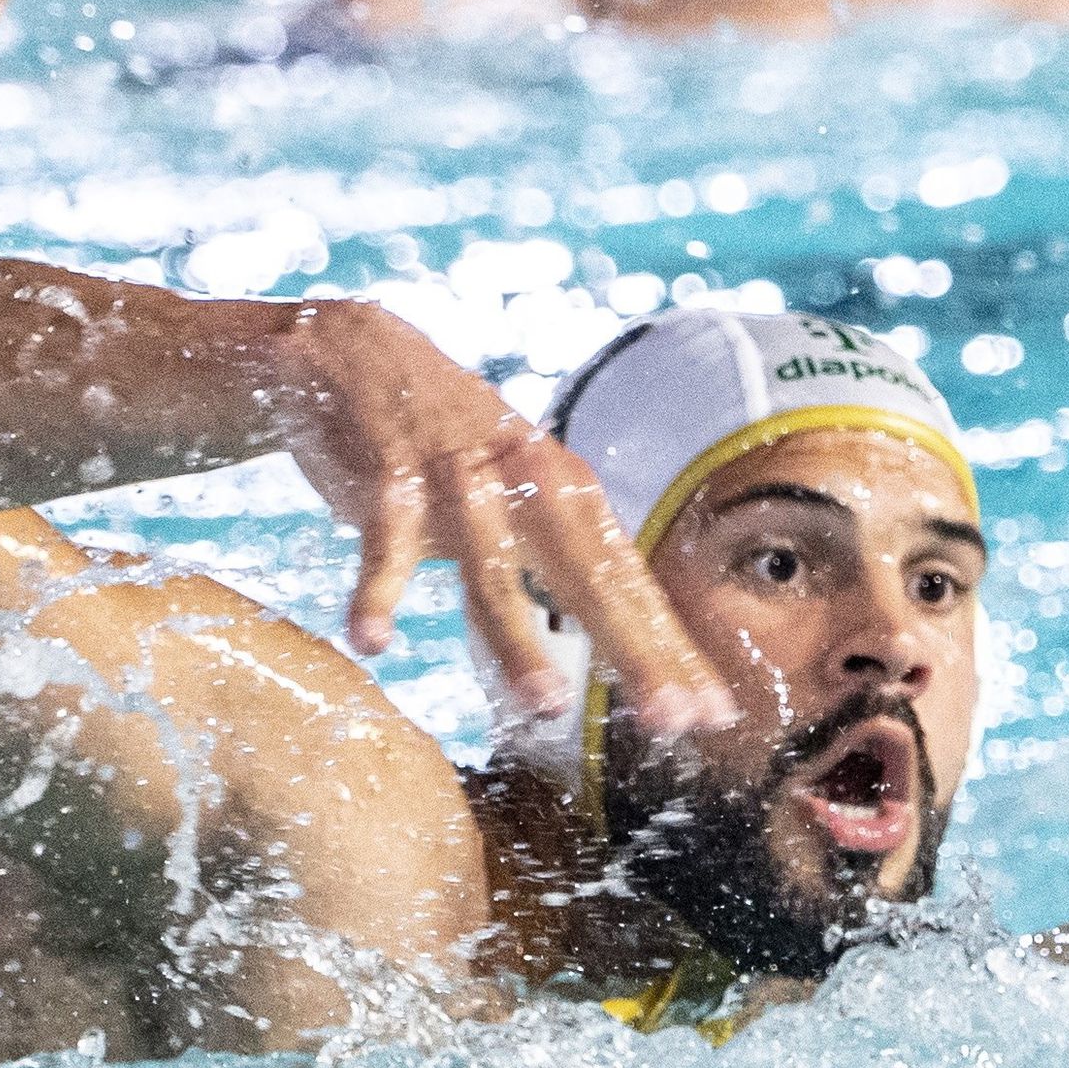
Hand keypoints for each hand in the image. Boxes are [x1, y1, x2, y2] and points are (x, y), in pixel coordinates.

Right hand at [252, 302, 735, 735]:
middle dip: (633, 649)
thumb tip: (624, 638)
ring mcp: (459, 474)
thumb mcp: (515, 495)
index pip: (628, 582)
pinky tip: (372, 641)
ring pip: (493, 567)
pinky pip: (385, 539)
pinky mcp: (390, 469)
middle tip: (671, 718)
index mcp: (565, 491)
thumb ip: (558, 559)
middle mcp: (527, 479)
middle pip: (588, 576)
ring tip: (545, 704)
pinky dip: (378, 589)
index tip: (712, 714)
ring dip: (517, 637)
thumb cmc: (444, 446)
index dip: (670, 647)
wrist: (356, 349)